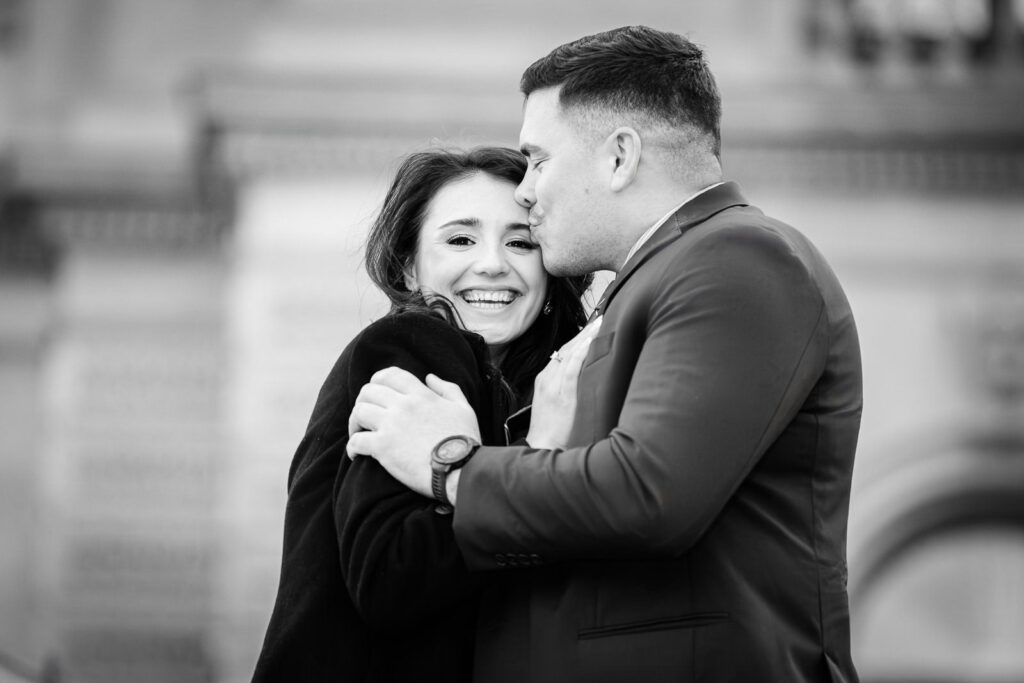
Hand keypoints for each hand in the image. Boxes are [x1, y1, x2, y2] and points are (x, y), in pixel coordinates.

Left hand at [347, 367, 480, 498]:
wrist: (462, 470)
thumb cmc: (466, 442)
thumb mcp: (464, 409)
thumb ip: (448, 389)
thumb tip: (430, 377)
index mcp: (421, 395)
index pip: (391, 375)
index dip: (378, 381)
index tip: (377, 393)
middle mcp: (403, 406)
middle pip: (368, 391)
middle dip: (363, 401)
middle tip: (365, 416)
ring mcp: (392, 425)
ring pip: (358, 412)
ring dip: (354, 422)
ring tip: (358, 433)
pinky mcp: (383, 448)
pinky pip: (356, 441)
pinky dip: (352, 448)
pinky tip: (356, 455)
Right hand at [526, 316, 602, 448]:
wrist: (542, 445)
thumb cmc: (550, 428)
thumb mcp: (552, 402)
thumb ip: (563, 387)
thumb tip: (581, 376)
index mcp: (544, 379)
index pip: (561, 352)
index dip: (577, 339)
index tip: (590, 328)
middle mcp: (547, 378)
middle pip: (565, 348)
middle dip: (582, 333)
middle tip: (599, 319)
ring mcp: (554, 385)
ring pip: (570, 354)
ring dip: (585, 337)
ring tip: (600, 325)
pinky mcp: (563, 395)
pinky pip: (572, 369)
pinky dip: (581, 353)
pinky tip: (591, 343)